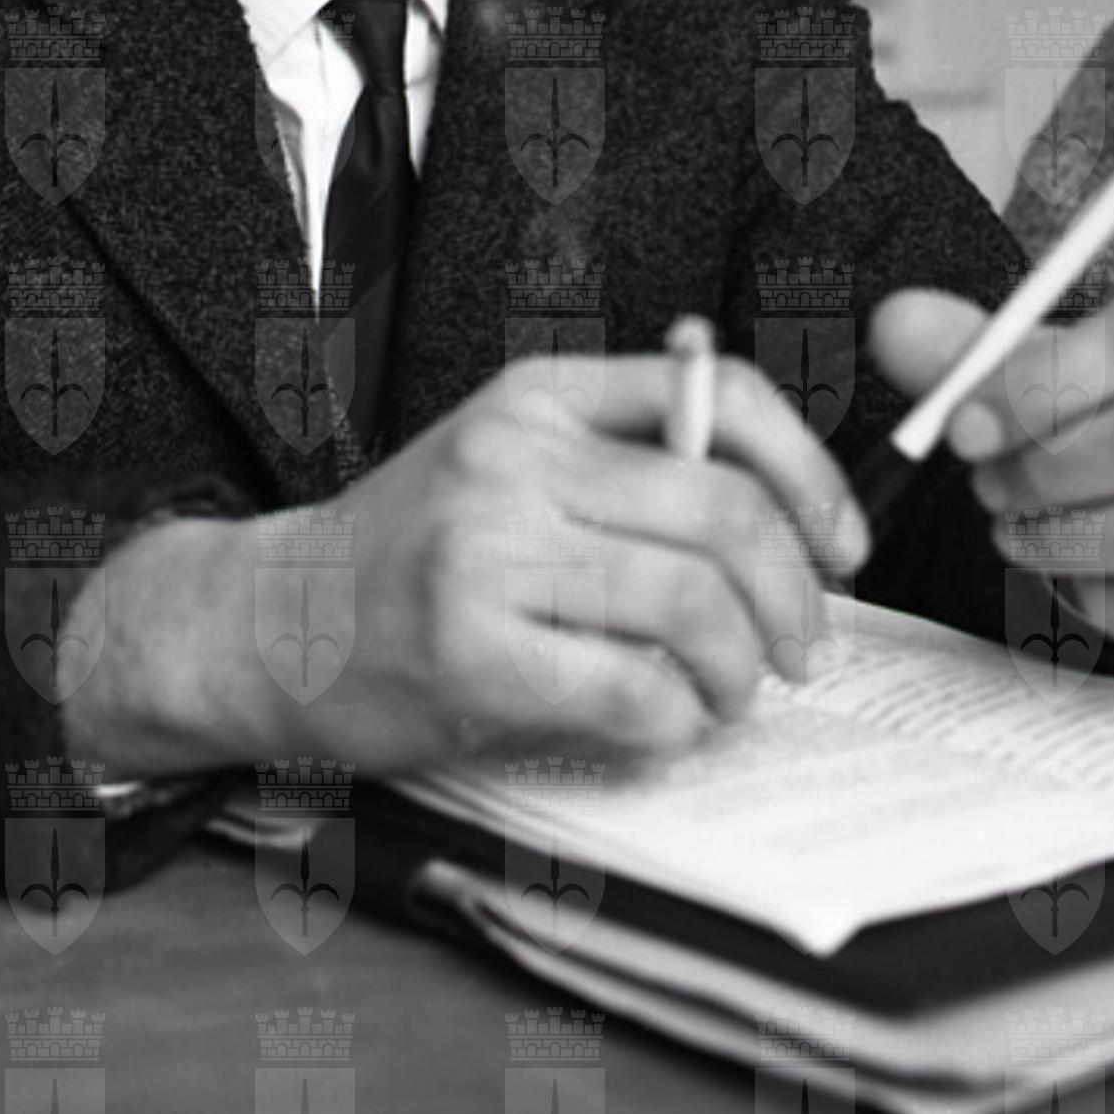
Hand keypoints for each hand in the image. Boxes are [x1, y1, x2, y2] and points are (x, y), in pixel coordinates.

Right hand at [72, 353, 867, 780]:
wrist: (274, 622)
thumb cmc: (418, 548)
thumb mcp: (513, 458)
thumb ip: (628, 457)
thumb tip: (787, 506)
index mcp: (539, 395)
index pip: (718, 390)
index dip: (808, 470)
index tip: (840, 545)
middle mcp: (514, 458)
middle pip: (723, 509)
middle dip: (795, 595)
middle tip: (801, 648)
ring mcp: (485, 555)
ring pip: (691, 600)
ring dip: (741, 666)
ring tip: (731, 691)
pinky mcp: (468, 655)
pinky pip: (632, 689)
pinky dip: (678, 720)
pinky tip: (665, 723)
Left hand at [869, 275, 1113, 656]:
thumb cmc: (1106, 410)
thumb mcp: (1038, 367)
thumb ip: (967, 349)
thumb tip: (895, 326)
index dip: (1046, 384)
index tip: (965, 426)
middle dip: (1052, 470)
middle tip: (988, 487)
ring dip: (1074, 540)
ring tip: (1019, 531)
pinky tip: (1075, 581)